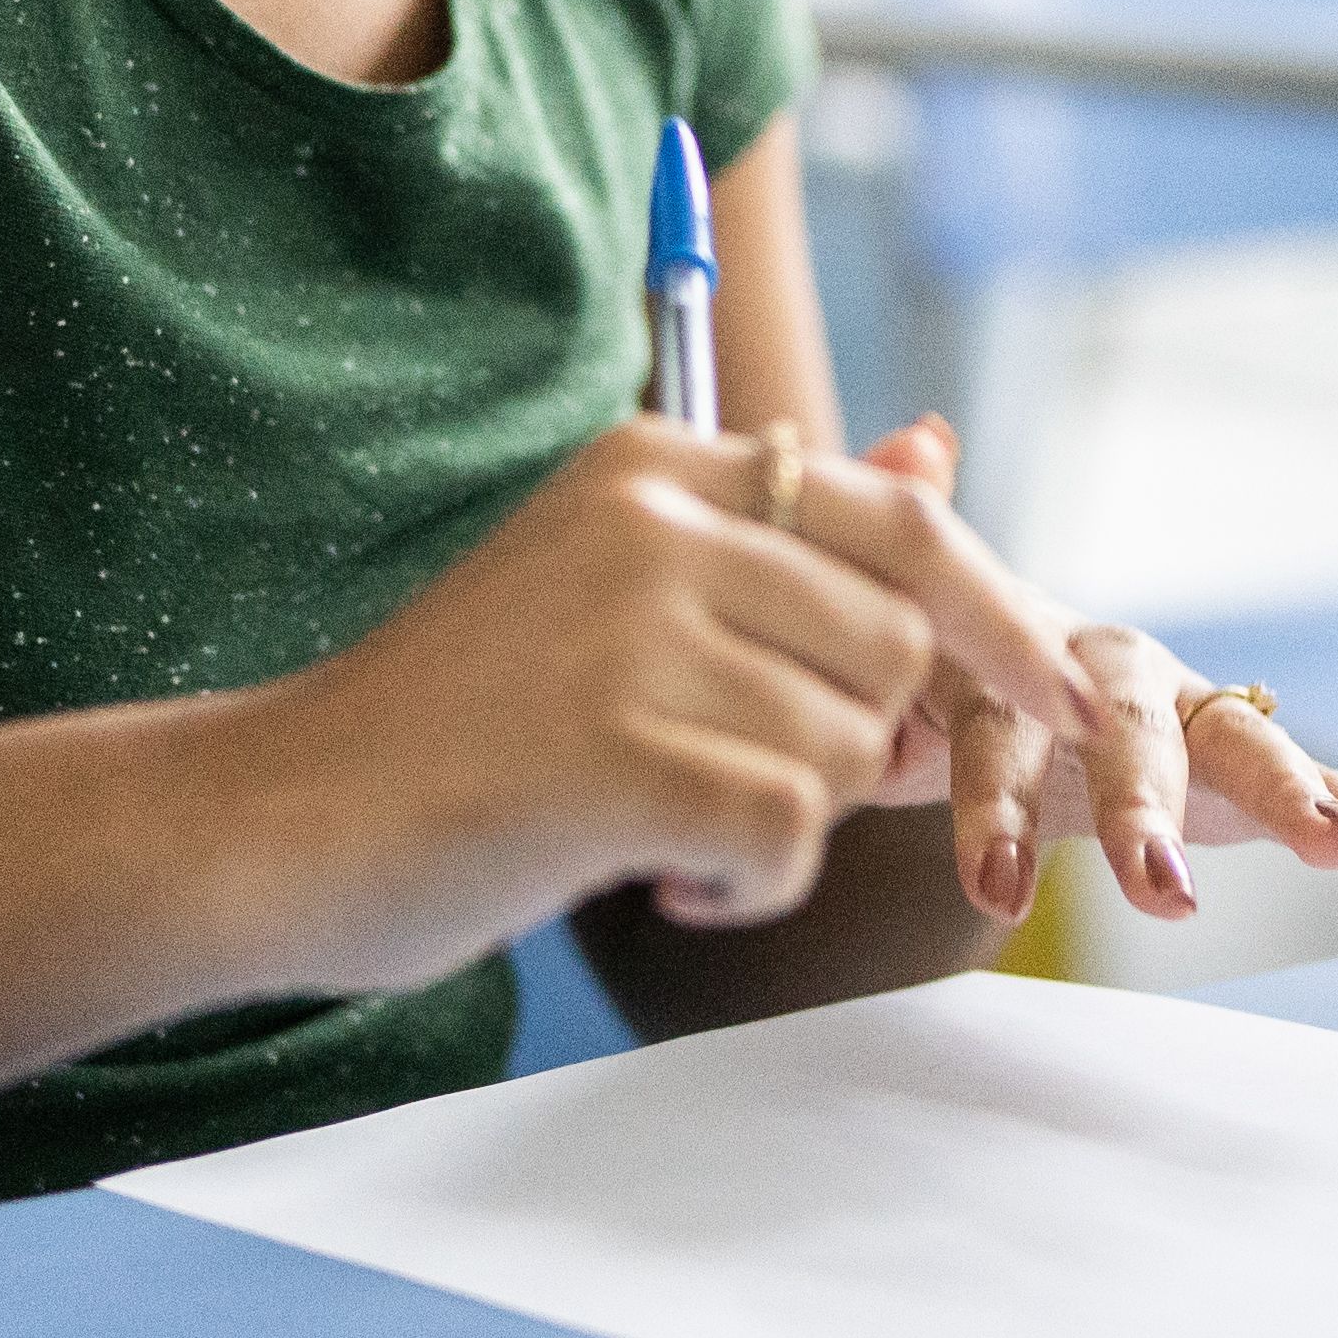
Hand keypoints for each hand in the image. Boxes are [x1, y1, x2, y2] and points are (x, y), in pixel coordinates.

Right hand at [247, 413, 1117, 988]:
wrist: (276, 818)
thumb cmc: (457, 721)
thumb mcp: (615, 590)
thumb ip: (781, 537)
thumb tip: (937, 453)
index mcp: (657, 466)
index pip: (899, 524)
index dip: (1001, 615)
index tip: (1060, 693)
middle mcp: (654, 522)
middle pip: (892, 650)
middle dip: (852, 746)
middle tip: (737, 790)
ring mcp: (632, 630)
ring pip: (844, 751)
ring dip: (779, 823)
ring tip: (657, 825)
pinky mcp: (617, 751)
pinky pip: (787, 831)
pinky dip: (746, 883)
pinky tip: (657, 876)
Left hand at [835, 418, 1337, 932]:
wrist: (962, 660)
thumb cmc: (913, 664)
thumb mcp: (881, 630)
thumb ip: (897, 552)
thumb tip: (924, 432)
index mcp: (1010, 649)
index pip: (999, 728)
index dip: (994, 804)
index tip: (996, 888)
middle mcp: (1109, 670)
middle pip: (1132, 733)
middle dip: (1148, 807)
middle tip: (1159, 889)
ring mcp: (1182, 710)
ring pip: (1243, 745)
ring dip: (1292, 798)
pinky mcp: (1234, 760)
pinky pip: (1309, 786)